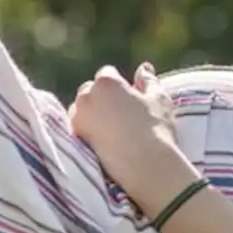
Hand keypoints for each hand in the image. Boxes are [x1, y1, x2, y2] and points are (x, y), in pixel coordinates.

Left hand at [69, 63, 183, 196]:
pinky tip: (103, 140)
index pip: (108, 73)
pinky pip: (78, 128)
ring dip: (92, 113)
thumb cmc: (155, 127)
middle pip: (90, 90)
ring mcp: (76, 118)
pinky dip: (87, 130)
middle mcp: (86, 96)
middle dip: (101, 97)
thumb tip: (144, 67)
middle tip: (121, 113)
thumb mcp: (158, 99)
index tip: (131, 97)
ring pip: (81, 109)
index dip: (120, 84)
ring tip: (112, 129)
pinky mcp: (74, 139)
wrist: (144, 164)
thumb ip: (148, 80)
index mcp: (106, 82)